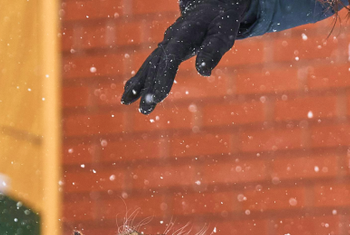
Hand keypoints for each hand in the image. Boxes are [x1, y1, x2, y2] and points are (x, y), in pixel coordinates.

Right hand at [121, 0, 251, 113]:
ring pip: (149, 65)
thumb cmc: (220, 21)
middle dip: (149, 87)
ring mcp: (165, 43)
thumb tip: (203, 72)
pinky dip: (140, 78)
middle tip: (145, 109)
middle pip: (156, 64)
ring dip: (139, 84)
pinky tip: (130, 92)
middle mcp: (170, 38)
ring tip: (125, 101)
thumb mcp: (223, 33)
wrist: (210, 7)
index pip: (171, 57)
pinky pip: (150, 65)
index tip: (157, 97)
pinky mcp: (165, 50)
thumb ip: (213, 50)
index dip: (164, 77)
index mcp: (185, 33)